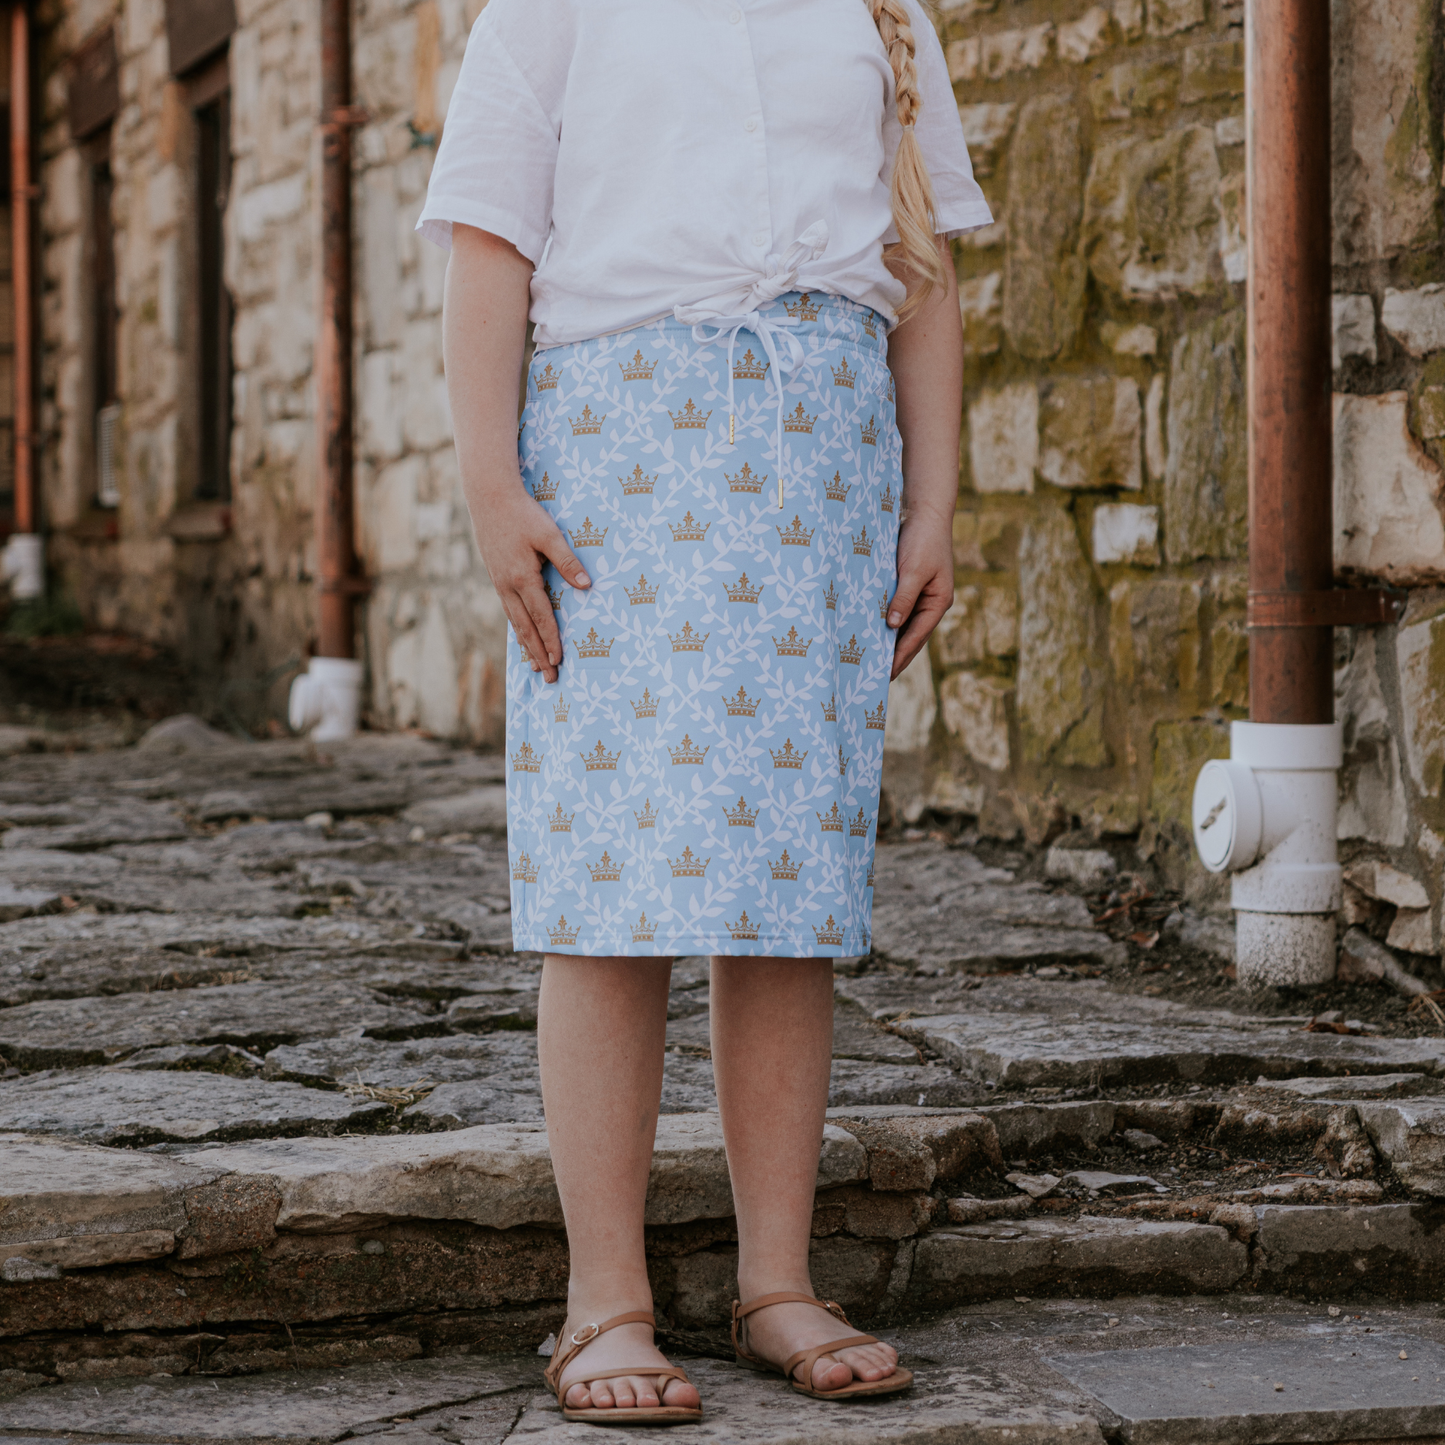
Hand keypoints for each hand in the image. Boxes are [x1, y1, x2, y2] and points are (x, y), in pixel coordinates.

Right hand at [476, 484, 590, 683]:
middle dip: (538, 654)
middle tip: (549, 678)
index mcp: (522, 578)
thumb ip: (568, 561)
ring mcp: (499, 583)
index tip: (559, 660)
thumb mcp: (550, 534)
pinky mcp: (497, 577)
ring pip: (515, 623)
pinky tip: (523, 637)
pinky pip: (509, 611)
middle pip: (526, 628)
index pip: (541, 617)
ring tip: (536, 667)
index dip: (551, 640)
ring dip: (527, 646)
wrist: (489, 497)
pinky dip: (518, 628)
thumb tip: (586, 586)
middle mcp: (508, 586)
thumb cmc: (523, 514)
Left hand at [887, 509, 952, 680]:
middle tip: (874, 678)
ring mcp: (921, 596)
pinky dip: (885, 622)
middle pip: (911, 637)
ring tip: (870, 662)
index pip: (916, 638)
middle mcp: (931, 603)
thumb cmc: (922, 539)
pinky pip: (896, 610)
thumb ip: (903, 598)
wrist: (925, 511)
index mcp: (938, 603)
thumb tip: (892, 626)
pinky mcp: (908, 586)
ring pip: (903, 626)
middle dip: (894, 657)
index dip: (899, 657)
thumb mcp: (913, 569)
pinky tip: (870, 631)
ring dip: (888, 641)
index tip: (884, 675)